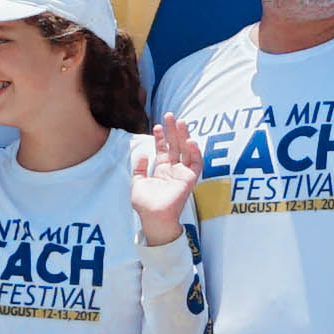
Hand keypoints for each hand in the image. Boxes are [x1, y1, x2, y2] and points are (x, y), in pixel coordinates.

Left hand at [128, 121, 199, 245]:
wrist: (153, 218)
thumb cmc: (145, 205)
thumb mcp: (137, 183)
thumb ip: (139, 169)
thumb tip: (142, 155)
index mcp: (162, 170)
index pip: (163, 149)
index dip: (161, 137)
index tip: (157, 125)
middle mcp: (173, 170)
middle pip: (175, 145)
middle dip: (172, 130)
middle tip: (170, 115)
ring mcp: (182, 174)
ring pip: (186, 151)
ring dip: (184, 136)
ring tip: (180, 122)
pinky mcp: (190, 180)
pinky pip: (196, 164)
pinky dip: (195, 153)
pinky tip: (190, 141)